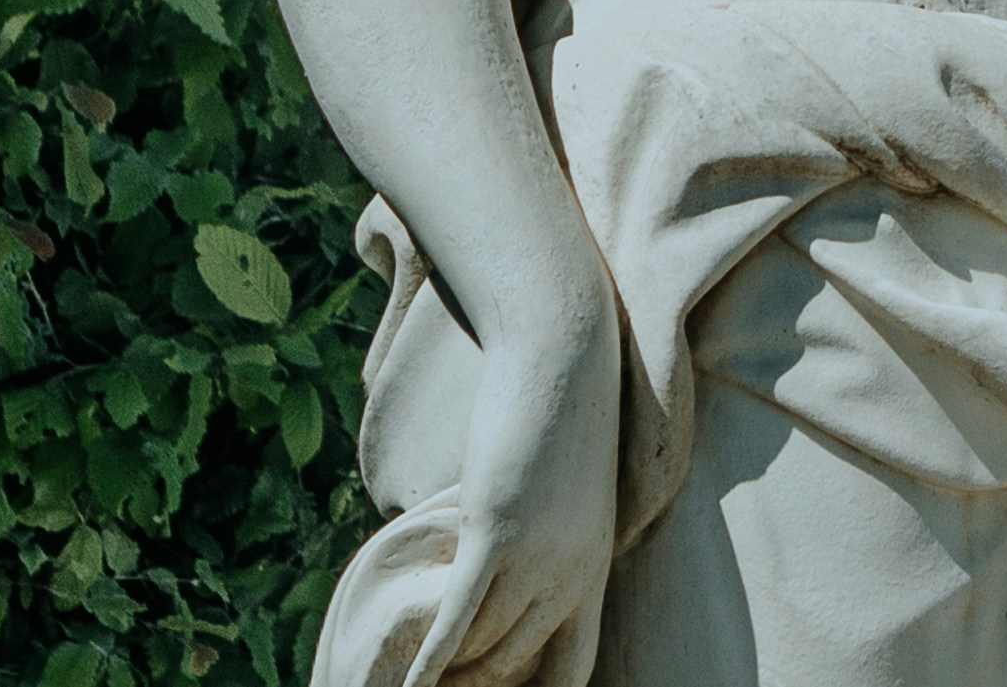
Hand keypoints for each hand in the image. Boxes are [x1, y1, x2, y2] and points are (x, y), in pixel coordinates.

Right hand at [404, 299, 621, 686]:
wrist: (565, 352)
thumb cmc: (562, 409)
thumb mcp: (565, 485)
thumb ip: (547, 531)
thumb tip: (516, 554)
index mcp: (595, 566)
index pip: (575, 664)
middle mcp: (575, 573)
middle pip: (517, 663)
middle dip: (477, 684)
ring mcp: (539, 557)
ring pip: (483, 645)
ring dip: (447, 669)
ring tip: (412, 683)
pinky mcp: (499, 534)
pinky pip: (458, 620)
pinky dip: (431, 662)